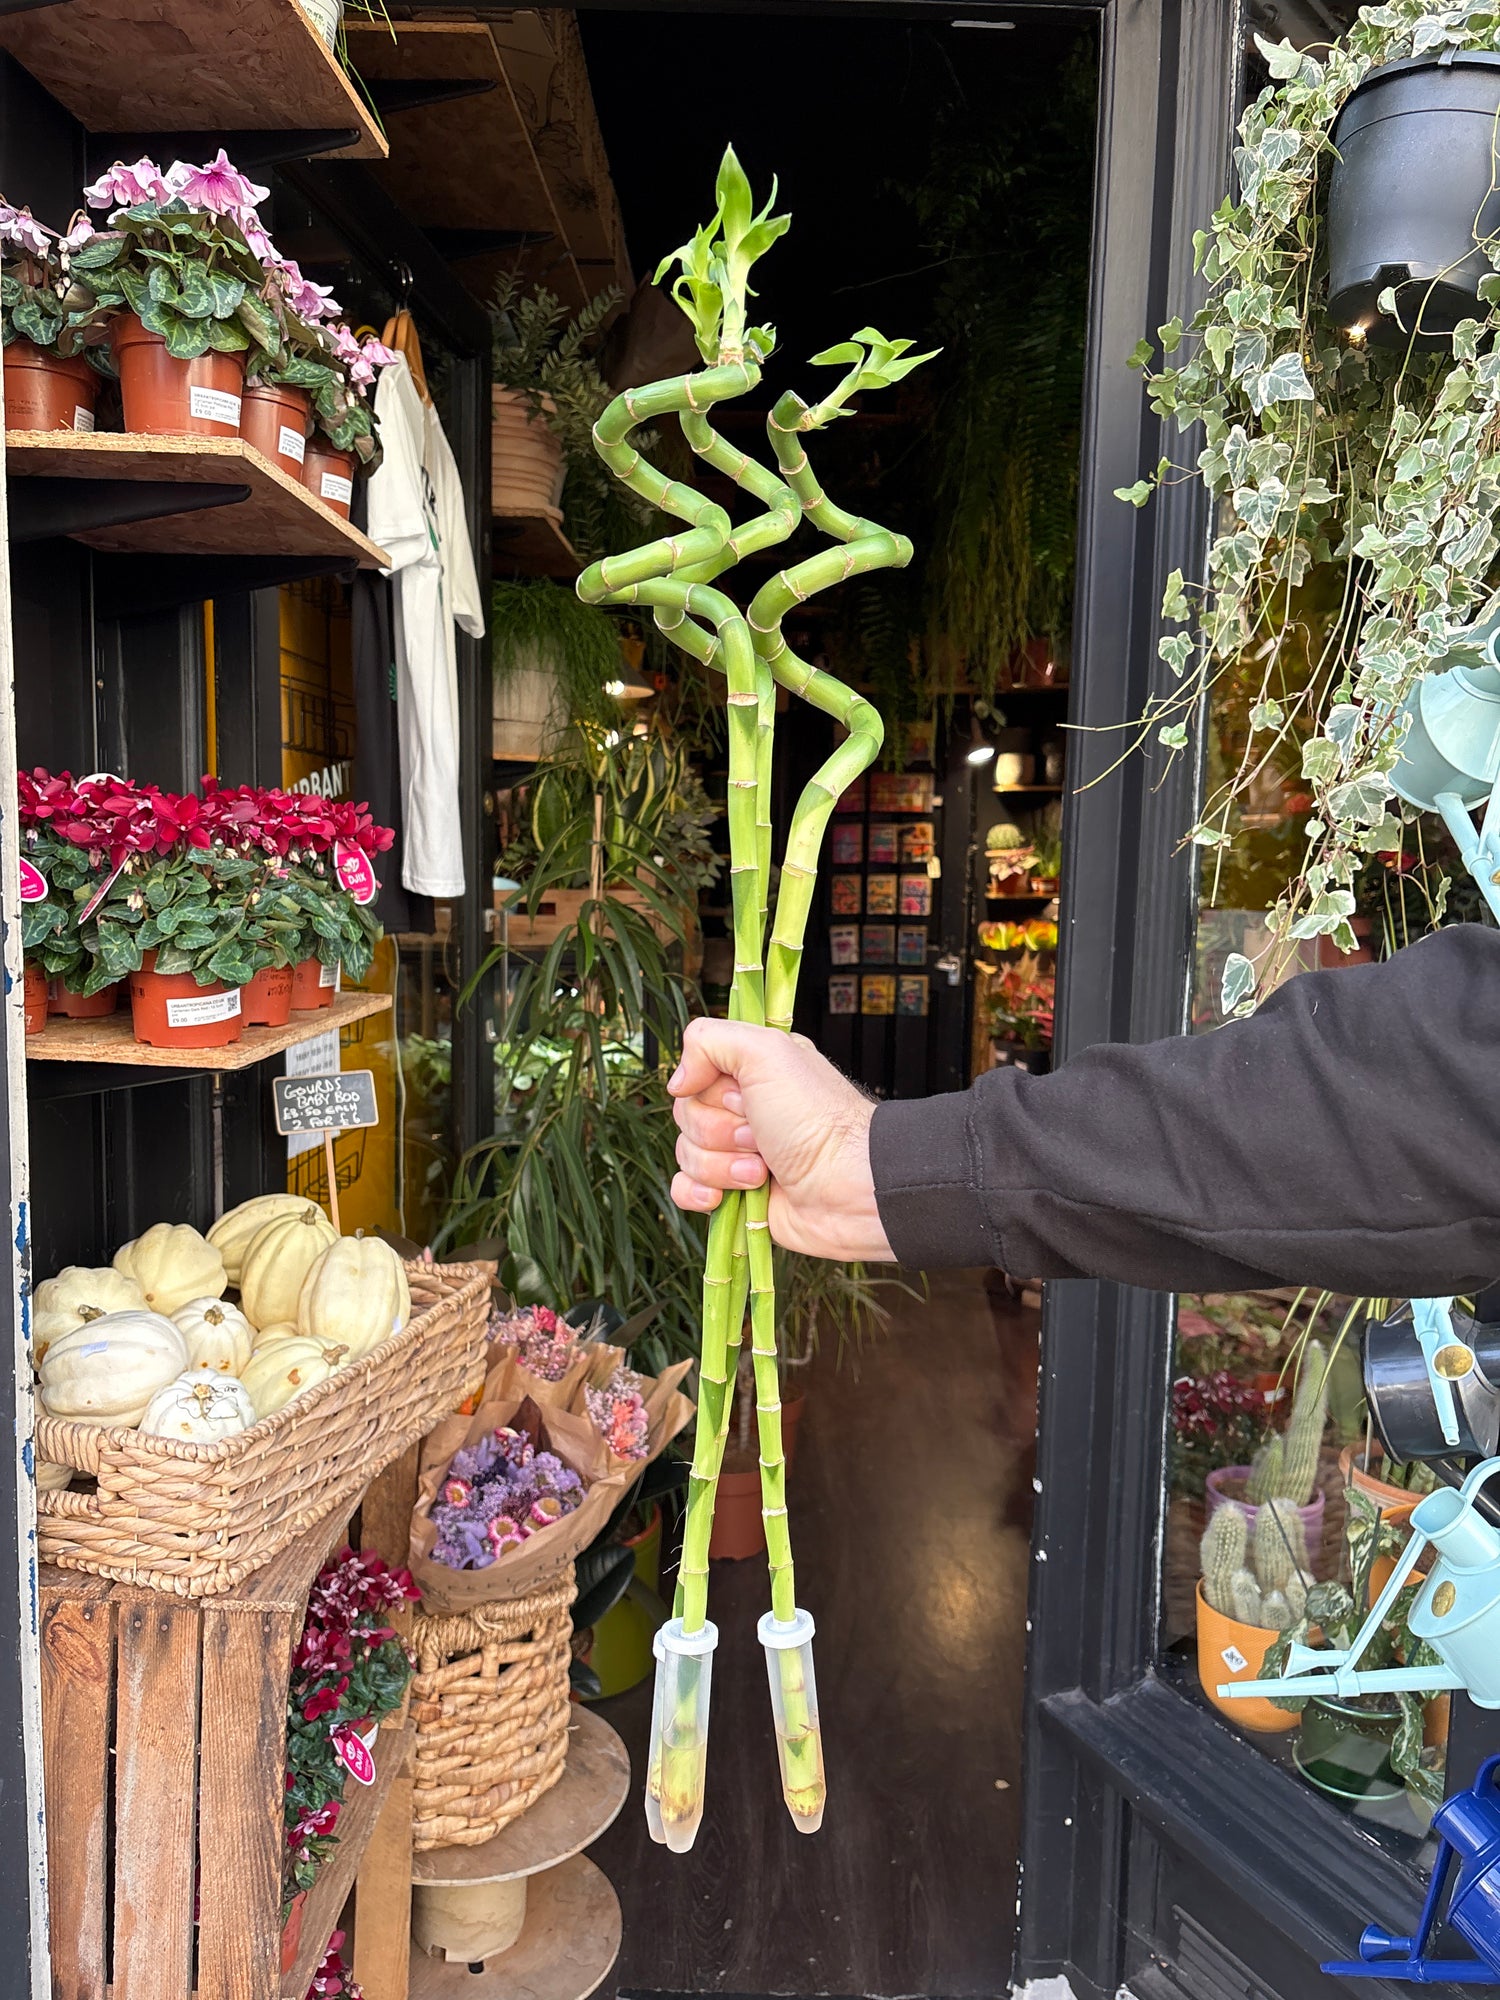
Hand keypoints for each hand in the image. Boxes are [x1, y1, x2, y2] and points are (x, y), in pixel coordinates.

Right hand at [668, 1017, 893, 1262]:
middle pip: (686, 1115)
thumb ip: (709, 1042)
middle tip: (761, 1136)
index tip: (743, 1096)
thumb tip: (677, 1082)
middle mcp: (744, 1110)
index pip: (696, 1073)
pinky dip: (699, 1193)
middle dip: (719, 1131)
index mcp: (752, 1072)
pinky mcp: (734, 1193)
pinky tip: (723, 1197)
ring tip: (762, 1170)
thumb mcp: (767, 1052)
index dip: (711, 1088)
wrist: (849, 1189)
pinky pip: (686, 1190)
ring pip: (686, 1154)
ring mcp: (738, 1154)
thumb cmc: (817, 1118)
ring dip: (721, 1165)